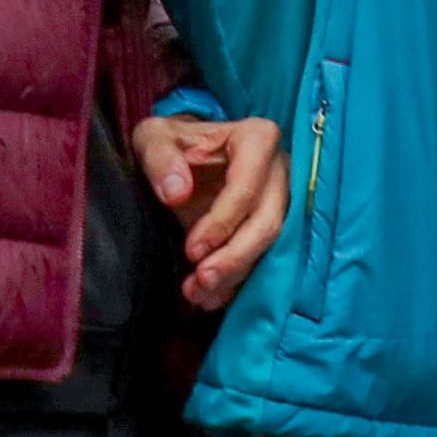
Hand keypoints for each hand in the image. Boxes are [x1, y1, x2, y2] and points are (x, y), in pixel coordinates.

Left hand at [132, 113, 287, 308]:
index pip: (247, 186)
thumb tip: (176, 193)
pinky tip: (209, 298)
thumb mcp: (155, 139)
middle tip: (200, 281)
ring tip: (197, 295)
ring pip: (269, 247)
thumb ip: (160, 158)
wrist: (184, 157)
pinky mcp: (272, 227)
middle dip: (234, 258)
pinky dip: (237, 284)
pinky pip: (264, 260)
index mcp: (257, 139)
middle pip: (267, 223)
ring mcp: (282, 201)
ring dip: (234, 276)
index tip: (191, 249)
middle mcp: (279, 171)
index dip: (222, 222)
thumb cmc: (172, 143)